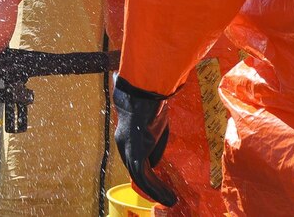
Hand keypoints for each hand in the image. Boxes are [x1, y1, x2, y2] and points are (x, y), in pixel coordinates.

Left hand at [113, 75, 177, 206]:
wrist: (142, 93)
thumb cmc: (150, 102)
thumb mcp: (155, 123)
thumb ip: (154, 143)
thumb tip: (154, 164)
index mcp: (126, 135)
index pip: (134, 157)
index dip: (144, 169)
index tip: (156, 179)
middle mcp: (124, 144)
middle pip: (135, 169)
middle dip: (150, 184)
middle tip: (164, 195)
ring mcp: (128, 149)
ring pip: (140, 177)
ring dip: (155, 190)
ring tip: (169, 199)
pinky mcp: (135, 154)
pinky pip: (144, 177)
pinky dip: (156, 188)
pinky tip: (167, 196)